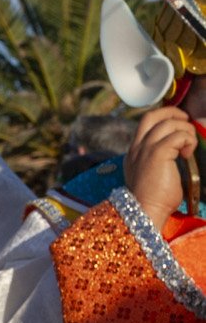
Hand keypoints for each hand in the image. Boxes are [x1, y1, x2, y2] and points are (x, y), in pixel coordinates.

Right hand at [125, 103, 202, 232]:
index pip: (147, 123)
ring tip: (189, 148)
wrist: (146, 209)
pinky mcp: (158, 152)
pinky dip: (188, 141)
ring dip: (185, 131)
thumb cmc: (153, 198)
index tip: (178, 126)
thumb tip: (179, 149)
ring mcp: (146, 148)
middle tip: (186, 123)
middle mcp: (137, 147)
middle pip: (153, 115)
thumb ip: (158, 159)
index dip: (164, 118)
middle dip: (173, 113)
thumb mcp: (151, 174)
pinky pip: (179, 135)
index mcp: (134, 151)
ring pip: (169, 123)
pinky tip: (188, 155)